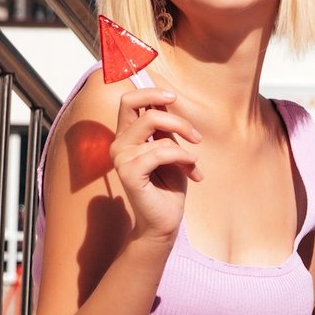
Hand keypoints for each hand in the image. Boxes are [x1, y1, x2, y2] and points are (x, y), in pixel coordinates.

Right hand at [110, 87, 201, 242]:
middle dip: (176, 119)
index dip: (151, 92)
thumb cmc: (168, 187)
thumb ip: (166, 129)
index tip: (173, 97)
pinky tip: (192, 172)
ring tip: (193, 163)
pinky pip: (161, 151)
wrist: (164, 222)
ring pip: (158, 130)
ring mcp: (121, 158)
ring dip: (184, 145)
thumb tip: (167, 100)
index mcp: (126, 136)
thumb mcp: (171, 150)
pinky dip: (183, 158)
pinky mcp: (128, 172)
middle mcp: (119, 144)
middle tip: (196, 136)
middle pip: (143, 109)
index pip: (129, 101)